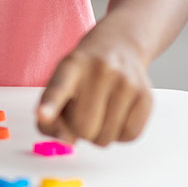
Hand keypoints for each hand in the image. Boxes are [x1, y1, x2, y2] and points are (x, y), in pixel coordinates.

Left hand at [37, 24, 153, 145]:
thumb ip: (51, 116)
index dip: (50, 105)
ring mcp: (126, 82)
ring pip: (106, 137)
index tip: (42, 115)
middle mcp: (100, 70)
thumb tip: (67, 141)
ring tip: (100, 110)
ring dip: (100, 134)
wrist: (118, 46)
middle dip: (79, 130)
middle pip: (83, 127)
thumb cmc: (82, 75)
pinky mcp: (146, 96)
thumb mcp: (59, 84)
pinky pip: (129, 136)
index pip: (58, 88)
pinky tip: (116, 116)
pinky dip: (119, 135)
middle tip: (82, 112)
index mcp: (71, 66)